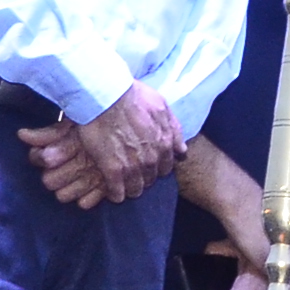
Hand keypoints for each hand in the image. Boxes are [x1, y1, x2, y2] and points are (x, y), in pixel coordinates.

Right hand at [22, 82, 183, 208]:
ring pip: (136, 188)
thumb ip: (173, 128)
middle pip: (151, 179)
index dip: (156, 168)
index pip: (165, 167)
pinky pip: (117, 191)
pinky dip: (115, 194)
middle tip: (133, 175)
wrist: (107, 96)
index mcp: (165, 143)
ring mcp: (133, 165)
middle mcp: (152, 158)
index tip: (148, 166)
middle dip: (144, 179)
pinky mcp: (113, 170)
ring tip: (123, 186)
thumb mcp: (162, 106)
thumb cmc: (132, 96)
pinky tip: (112, 193)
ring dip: (131, 189)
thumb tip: (182, 150)